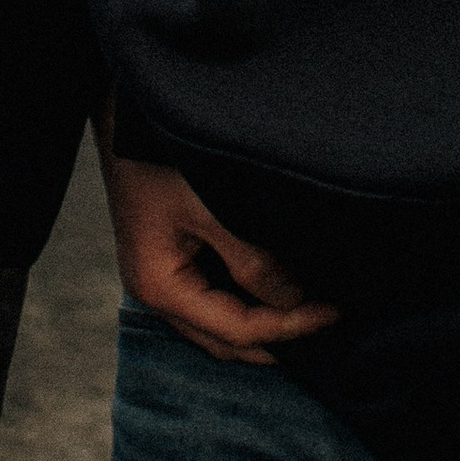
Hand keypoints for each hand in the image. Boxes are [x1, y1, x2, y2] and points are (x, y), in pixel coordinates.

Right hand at [100, 135, 339, 367]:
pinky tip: (277, 294)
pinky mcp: (172, 261)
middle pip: (226, 340)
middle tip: (328, 324)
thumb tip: (294, 300)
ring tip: (309, 315)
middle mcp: (157, 294)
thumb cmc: (159, 158)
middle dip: (277, 339)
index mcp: (162, 288)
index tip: (333, 312)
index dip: (289, 326)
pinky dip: (247, 304)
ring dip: (262, 326)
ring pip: (219, 325)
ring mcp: (162, 279)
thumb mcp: (210, 208)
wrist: (126, 120)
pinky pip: (214, 300)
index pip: (237, 329)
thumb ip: (251, 260)